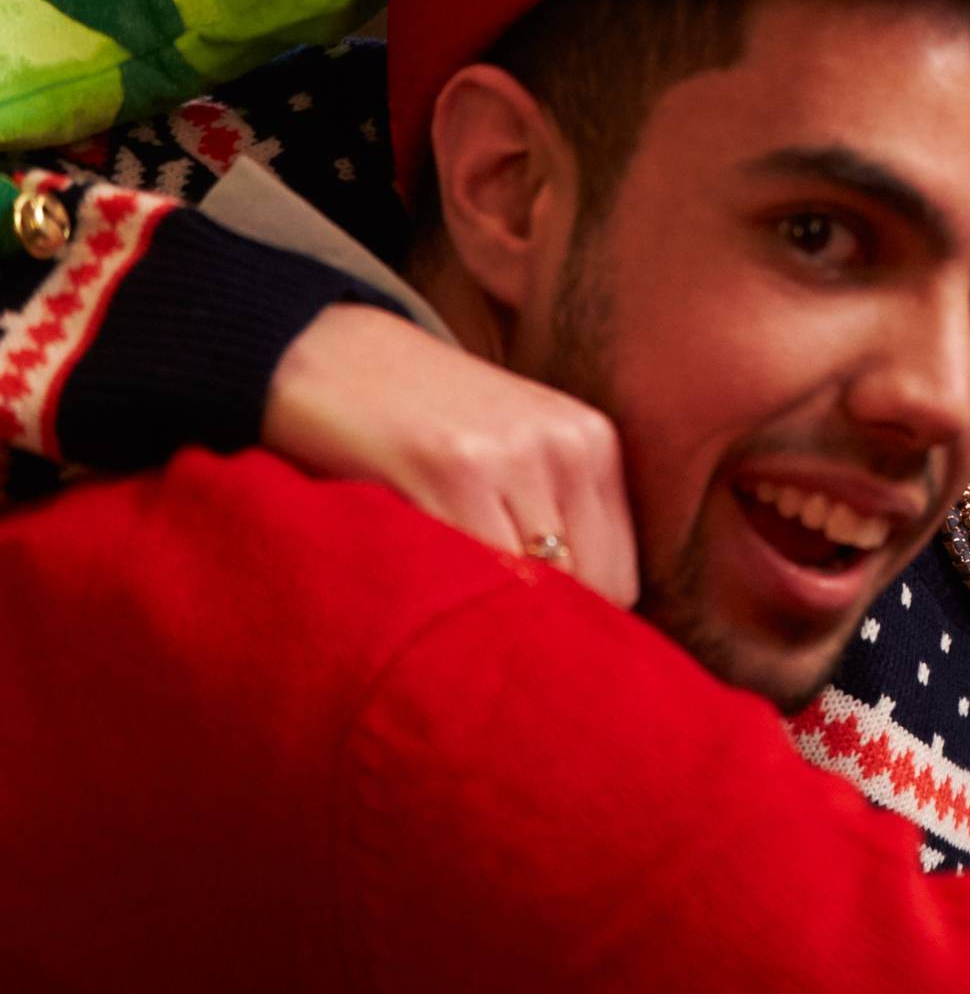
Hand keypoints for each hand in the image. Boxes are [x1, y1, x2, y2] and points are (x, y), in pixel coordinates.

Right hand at [261, 304, 637, 604]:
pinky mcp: (447, 467)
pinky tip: (420, 588)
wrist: (326, 351)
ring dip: (492, 618)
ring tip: (451, 619)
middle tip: (486, 642)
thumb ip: (549, 515)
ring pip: (532, 587)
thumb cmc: (419, 417)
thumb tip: (573, 627)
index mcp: (592, 443)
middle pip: (587, 589)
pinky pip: (471, 567)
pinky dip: (449, 595)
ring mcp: (510, 456)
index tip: (530, 639)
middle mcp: (565, 446)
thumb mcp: (511, 450)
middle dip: (541, 627)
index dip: (576, 621)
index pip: (619, 577)